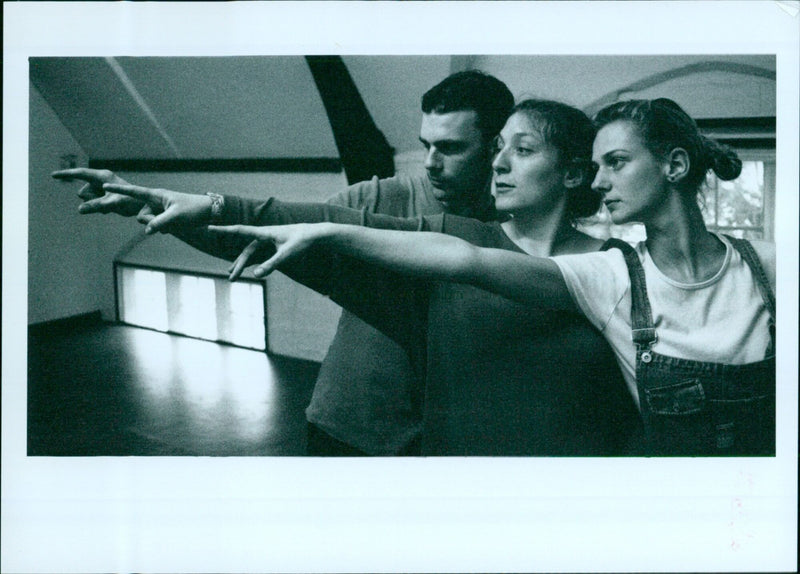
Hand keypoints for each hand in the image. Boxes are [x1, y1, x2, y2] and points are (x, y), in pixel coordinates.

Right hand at [52, 168, 143, 216]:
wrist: (142, 207)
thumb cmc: (131, 202)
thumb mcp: (112, 204)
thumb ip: (96, 206)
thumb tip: (80, 209)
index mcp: (102, 176)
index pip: (80, 174)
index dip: (66, 174)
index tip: (53, 175)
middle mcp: (100, 180)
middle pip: (83, 191)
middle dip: (90, 200)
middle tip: (107, 203)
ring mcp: (101, 188)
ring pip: (87, 199)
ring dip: (95, 205)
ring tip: (111, 206)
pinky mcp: (103, 195)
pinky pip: (93, 203)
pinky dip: (99, 208)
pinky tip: (112, 208)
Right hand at [102, 183, 212, 233]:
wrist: (208, 212)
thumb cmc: (193, 209)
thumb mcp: (176, 216)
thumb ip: (160, 222)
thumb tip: (146, 230)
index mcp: (157, 195)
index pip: (134, 191)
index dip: (120, 190)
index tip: (104, 185)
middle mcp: (156, 201)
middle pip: (142, 215)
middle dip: (151, 222)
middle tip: (169, 221)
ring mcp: (160, 210)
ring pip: (149, 222)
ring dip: (159, 227)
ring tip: (176, 223)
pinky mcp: (165, 218)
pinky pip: (157, 227)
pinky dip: (164, 229)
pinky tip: (177, 226)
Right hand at [207, 223, 330, 279]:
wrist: (315, 234)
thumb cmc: (301, 241)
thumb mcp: (286, 255)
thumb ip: (271, 265)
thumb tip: (256, 276)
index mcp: (264, 233)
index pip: (239, 231)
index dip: (223, 230)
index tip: (209, 228)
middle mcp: (264, 235)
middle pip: (246, 251)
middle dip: (238, 264)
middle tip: (231, 278)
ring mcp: (269, 241)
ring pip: (251, 253)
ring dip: (243, 264)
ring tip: (232, 275)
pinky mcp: (274, 245)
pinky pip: (259, 253)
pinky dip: (252, 261)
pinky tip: (247, 268)